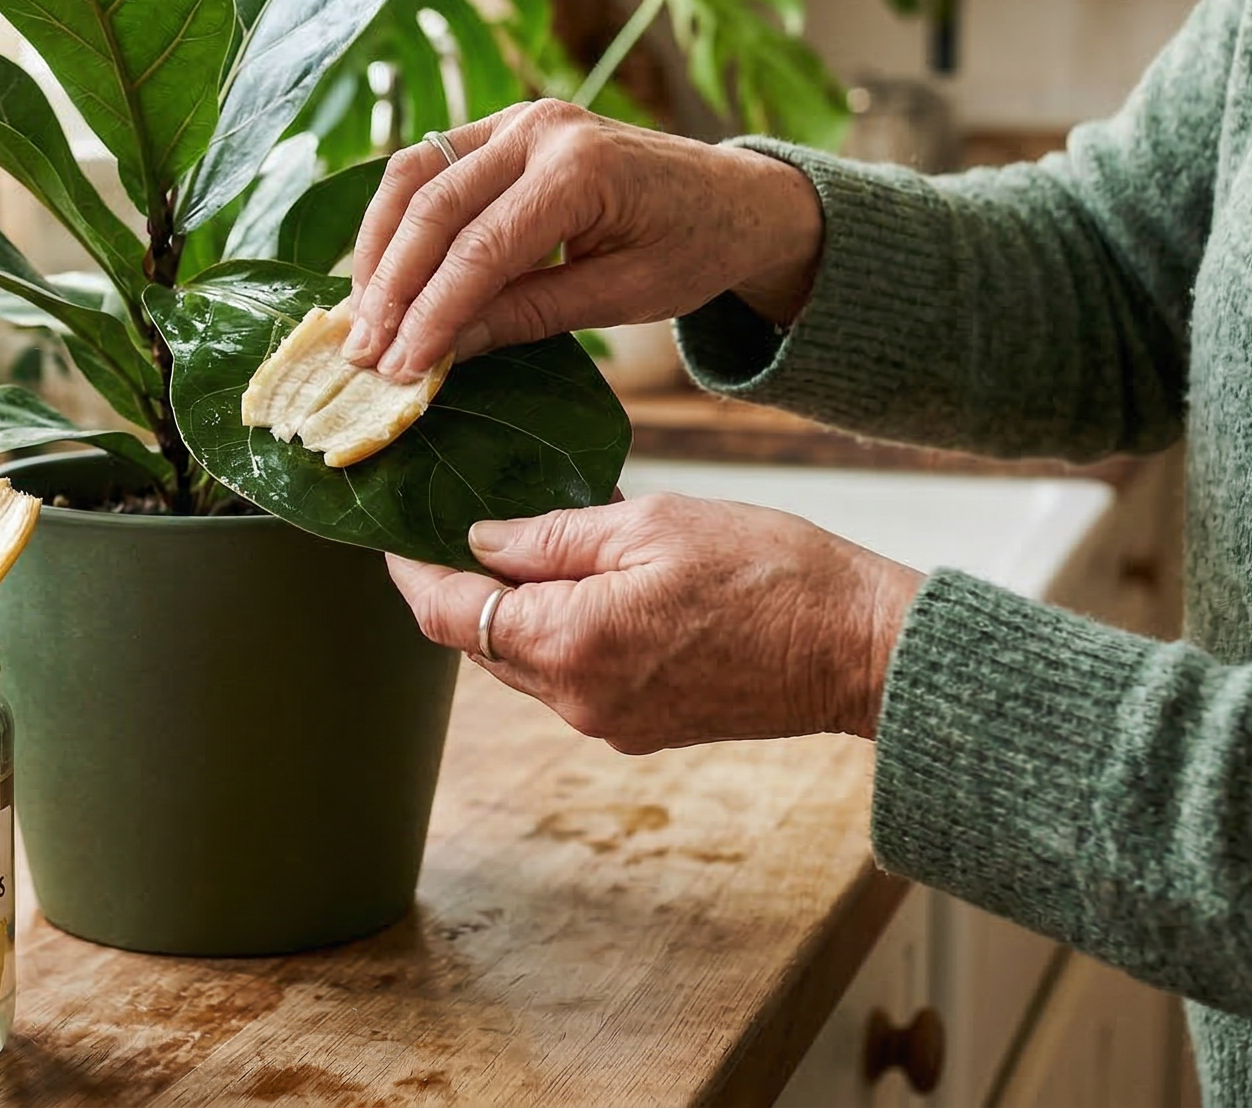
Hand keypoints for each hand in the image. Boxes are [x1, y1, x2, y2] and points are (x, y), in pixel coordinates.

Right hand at [346, 98, 824, 381]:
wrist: (737, 195)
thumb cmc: (693, 249)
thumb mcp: (621, 297)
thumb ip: (527, 316)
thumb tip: (440, 352)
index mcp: (582, 169)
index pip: (481, 249)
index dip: (431, 314)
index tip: (399, 370)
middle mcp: (542, 128)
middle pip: (435, 207)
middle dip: (391, 286)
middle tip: (361, 354)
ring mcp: (520, 117)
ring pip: (415, 175)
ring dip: (379, 248)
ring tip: (361, 318)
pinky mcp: (506, 125)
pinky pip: (430, 165)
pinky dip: (398, 219)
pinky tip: (381, 272)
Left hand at [386, 493, 923, 753]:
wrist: (859, 648)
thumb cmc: (769, 570)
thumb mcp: (651, 522)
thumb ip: (554, 536)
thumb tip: (483, 543)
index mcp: (569, 641)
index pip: (448, 614)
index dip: (410, 572)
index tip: (391, 535)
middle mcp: (576, 699)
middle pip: (481, 643)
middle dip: (463, 588)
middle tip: (456, 524)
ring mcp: (610, 723)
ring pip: (527, 662)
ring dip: (517, 612)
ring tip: (532, 548)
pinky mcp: (643, 728)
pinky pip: (575, 678)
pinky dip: (565, 634)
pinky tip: (593, 588)